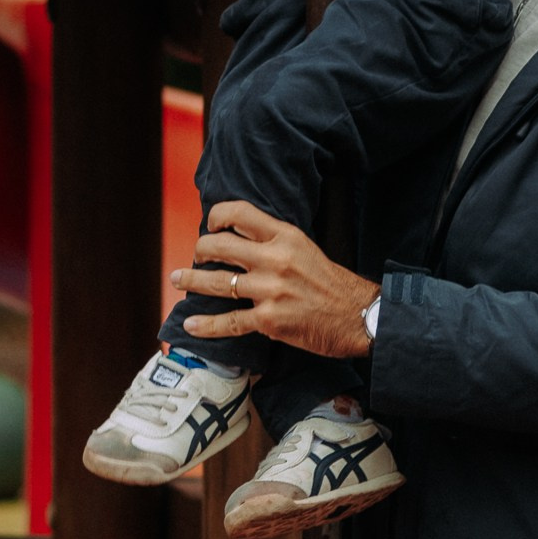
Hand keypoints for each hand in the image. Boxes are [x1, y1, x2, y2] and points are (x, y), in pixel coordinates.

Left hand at [175, 201, 376, 360]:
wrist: (359, 317)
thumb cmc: (333, 285)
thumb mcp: (306, 249)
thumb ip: (276, 242)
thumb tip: (242, 240)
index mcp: (285, 237)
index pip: (240, 213)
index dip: (216, 216)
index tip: (210, 225)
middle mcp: (274, 259)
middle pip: (219, 246)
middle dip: (200, 251)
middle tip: (196, 257)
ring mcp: (269, 290)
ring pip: (216, 282)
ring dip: (191, 280)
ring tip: (178, 279)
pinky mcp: (268, 320)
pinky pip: (229, 321)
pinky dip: (206, 325)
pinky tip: (191, 324)